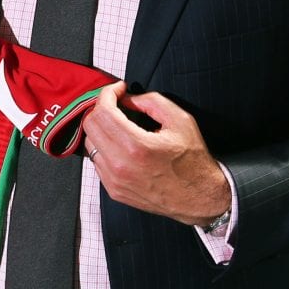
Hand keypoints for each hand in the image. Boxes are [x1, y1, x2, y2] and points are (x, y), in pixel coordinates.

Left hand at [81, 86, 229, 226]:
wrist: (198, 198)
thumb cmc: (192, 162)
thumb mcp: (180, 121)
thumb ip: (151, 102)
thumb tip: (128, 99)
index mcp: (137, 146)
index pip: (103, 111)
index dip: (108, 93)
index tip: (118, 89)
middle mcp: (121, 165)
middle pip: (90, 125)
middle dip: (102, 108)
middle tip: (117, 105)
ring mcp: (114, 180)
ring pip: (90, 144)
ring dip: (101, 129)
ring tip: (119, 126)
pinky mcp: (114, 190)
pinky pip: (96, 162)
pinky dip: (104, 148)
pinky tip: (121, 146)